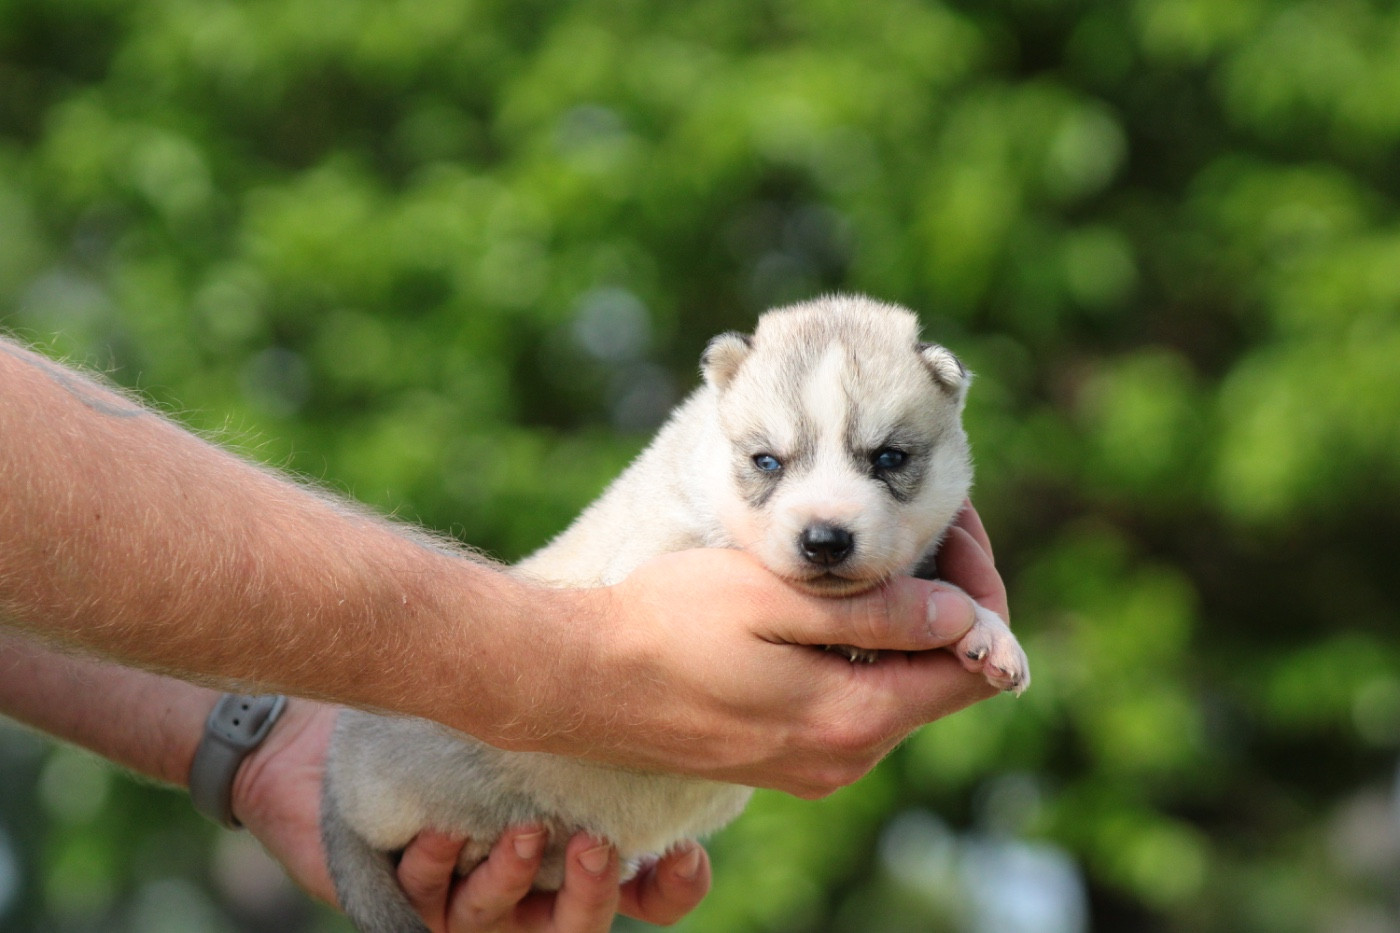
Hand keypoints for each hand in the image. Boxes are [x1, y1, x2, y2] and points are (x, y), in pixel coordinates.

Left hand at [228, 702, 701, 930]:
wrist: (336, 731)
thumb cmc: (455, 712)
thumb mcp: (528, 708)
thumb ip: (581, 714)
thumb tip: (639, 664)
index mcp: (574, 853)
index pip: (647, 895)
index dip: (672, 889)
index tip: (683, 850)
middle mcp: (527, 889)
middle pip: (579, 925)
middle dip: (593, 891)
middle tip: (595, 842)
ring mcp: (464, 902)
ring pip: (501, 921)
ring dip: (513, 878)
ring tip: (521, 830)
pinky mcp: (402, 900)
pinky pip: (423, 899)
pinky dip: (437, 865)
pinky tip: (439, 833)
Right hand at [542, 502, 1007, 797]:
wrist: (581, 680)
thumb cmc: (667, 625)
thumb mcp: (773, 600)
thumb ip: (876, 615)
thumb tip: (967, 619)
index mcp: (855, 721)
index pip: (978, 665)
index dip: (981, 588)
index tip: (951, 520)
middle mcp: (847, 757)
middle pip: (944, 676)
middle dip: (946, 596)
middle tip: (913, 517)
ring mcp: (817, 762)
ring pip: (901, 686)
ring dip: (903, 620)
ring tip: (868, 549)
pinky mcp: (787, 755)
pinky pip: (856, 700)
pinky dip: (863, 648)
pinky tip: (828, 600)